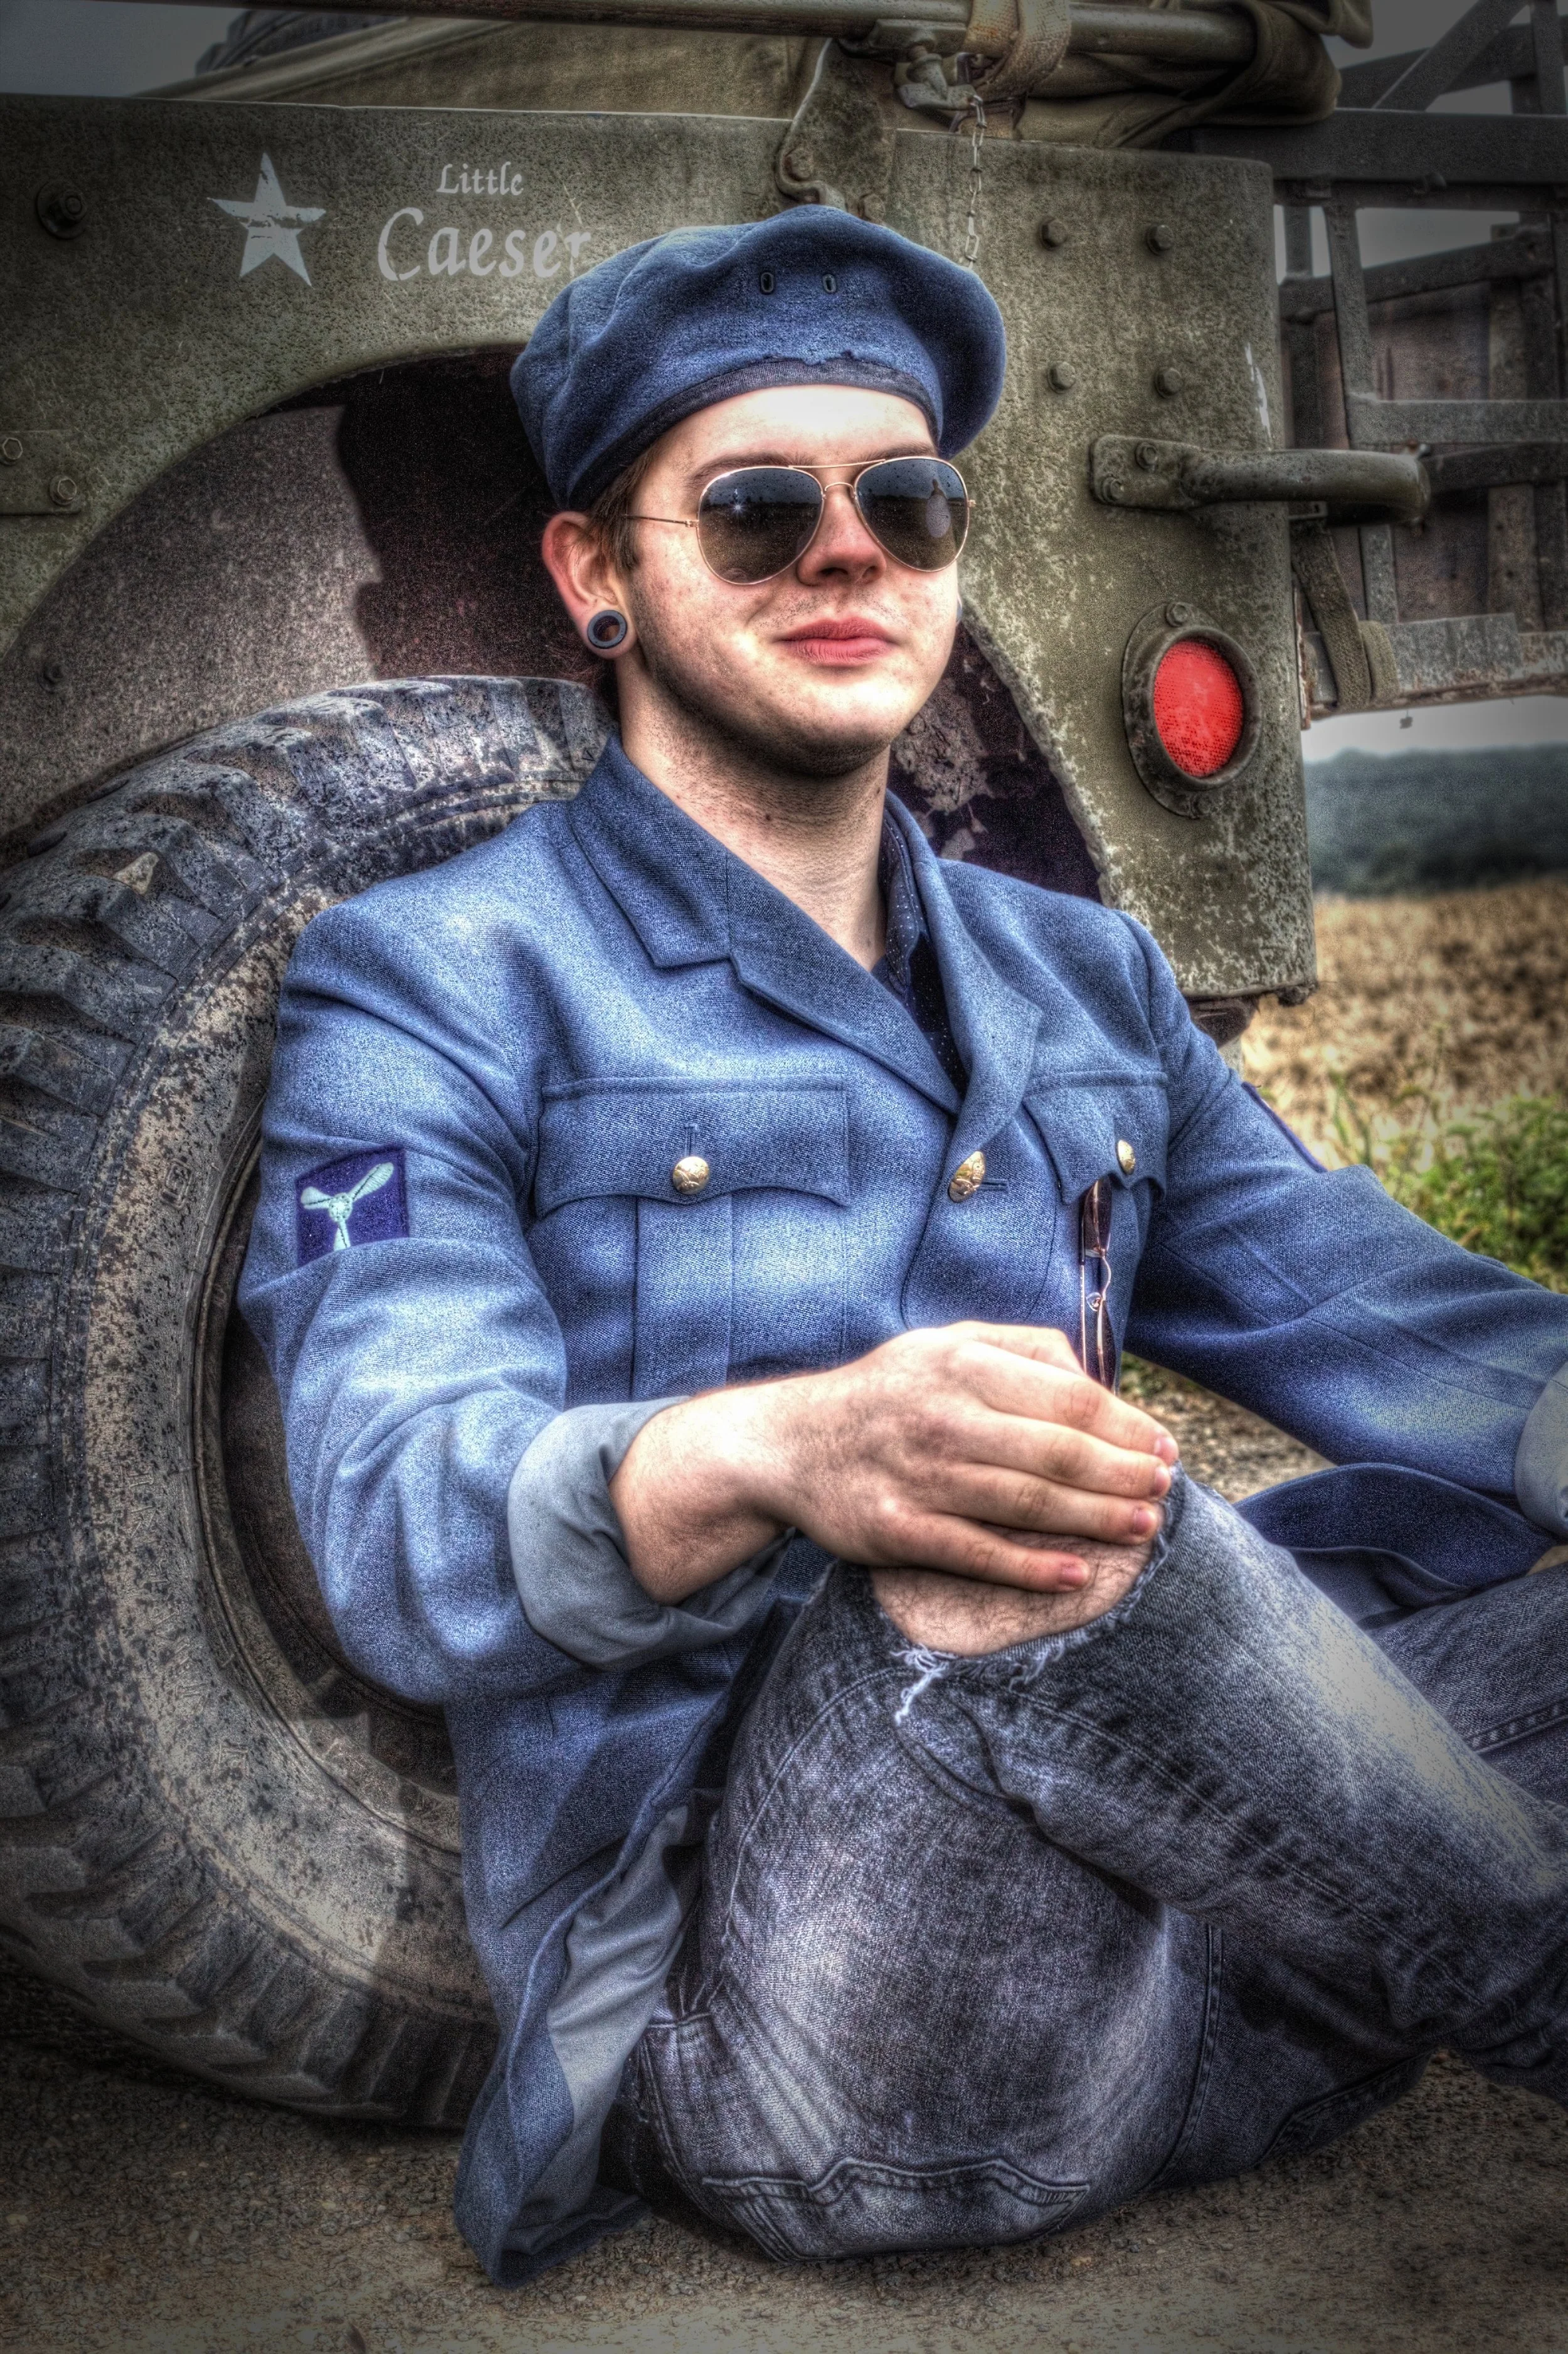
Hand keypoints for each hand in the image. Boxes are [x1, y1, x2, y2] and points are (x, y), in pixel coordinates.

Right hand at [611, 1322, 1177, 1605]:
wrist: (787, 1443)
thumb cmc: (888, 1394)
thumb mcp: (945, 1344)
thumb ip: (1022, 1349)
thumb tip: (1098, 1379)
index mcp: (961, 1364)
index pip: (1067, 1396)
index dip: (1126, 1424)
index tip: (1164, 1445)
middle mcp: (941, 1416)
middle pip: (1056, 1450)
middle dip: (1123, 1473)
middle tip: (1164, 1489)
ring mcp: (918, 1475)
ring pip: (1026, 1501)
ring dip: (1094, 1518)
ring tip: (1144, 1527)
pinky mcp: (896, 1529)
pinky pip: (976, 1551)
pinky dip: (1030, 1566)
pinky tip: (1076, 1573)